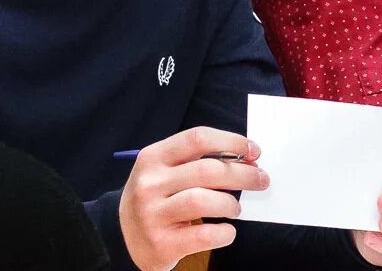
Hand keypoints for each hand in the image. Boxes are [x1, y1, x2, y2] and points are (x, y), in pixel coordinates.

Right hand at [118, 128, 268, 270]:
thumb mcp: (164, 171)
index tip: (254, 150)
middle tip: (261, 179)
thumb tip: (247, 159)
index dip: (231, 141)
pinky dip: (224, 233)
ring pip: (204, 201)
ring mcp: (152, 214)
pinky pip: (203, 235)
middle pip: (207, 170)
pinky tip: (227, 231)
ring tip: (236, 209)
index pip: (197, 139)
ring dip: (230, 204)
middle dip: (243, 174)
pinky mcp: (161, 243)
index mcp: (153, 157)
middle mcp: (149, 184)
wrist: (120, 236)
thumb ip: (198, 161)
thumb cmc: (155, 198)